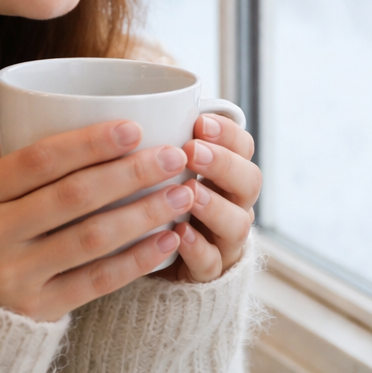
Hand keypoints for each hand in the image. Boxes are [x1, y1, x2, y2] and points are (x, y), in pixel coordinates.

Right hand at [0, 109, 195, 321]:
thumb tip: (11, 99)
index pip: (36, 161)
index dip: (87, 143)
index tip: (131, 126)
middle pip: (72, 197)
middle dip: (129, 172)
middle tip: (173, 155)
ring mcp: (13, 277)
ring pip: (91, 240)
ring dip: (143, 215)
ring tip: (182, 194)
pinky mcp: (35, 312)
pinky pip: (93, 283)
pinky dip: (134, 262)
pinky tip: (166, 242)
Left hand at [155, 114, 261, 282]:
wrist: (148, 258)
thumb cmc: (151, 195)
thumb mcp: (155, 163)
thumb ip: (155, 136)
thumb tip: (122, 99)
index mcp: (223, 172)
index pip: (242, 147)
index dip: (227, 133)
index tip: (199, 121)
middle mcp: (231, 204)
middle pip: (249, 182)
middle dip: (223, 163)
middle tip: (192, 151)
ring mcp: (223, 240)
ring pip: (237, 224)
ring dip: (214, 205)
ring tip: (190, 192)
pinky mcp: (206, 273)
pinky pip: (211, 264)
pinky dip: (198, 248)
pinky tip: (179, 233)